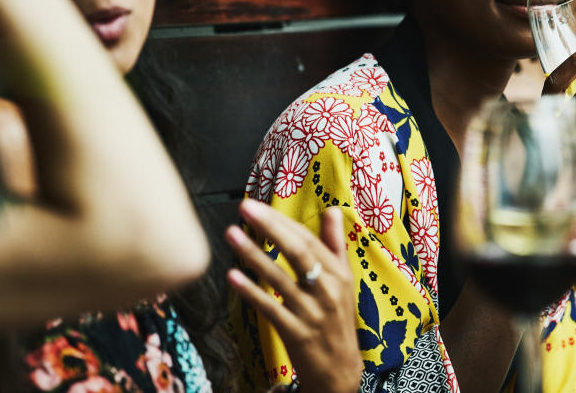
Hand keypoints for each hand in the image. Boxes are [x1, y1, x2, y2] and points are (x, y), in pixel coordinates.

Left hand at [227, 199, 362, 392]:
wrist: (339, 370)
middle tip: (244, 207)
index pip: (308, 239)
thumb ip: (336, 245)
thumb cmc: (337, 320)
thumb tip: (333, 210)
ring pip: (280, 278)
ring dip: (254, 254)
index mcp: (338, 273)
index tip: (258, 205)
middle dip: (270, 227)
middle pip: (297, 252)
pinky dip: (252, 291)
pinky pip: (270, 308)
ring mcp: (311, 312)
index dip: (282, 220)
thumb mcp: (345, 281)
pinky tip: (233, 276)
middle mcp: (327, 289)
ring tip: (231, 234)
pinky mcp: (296, 333)